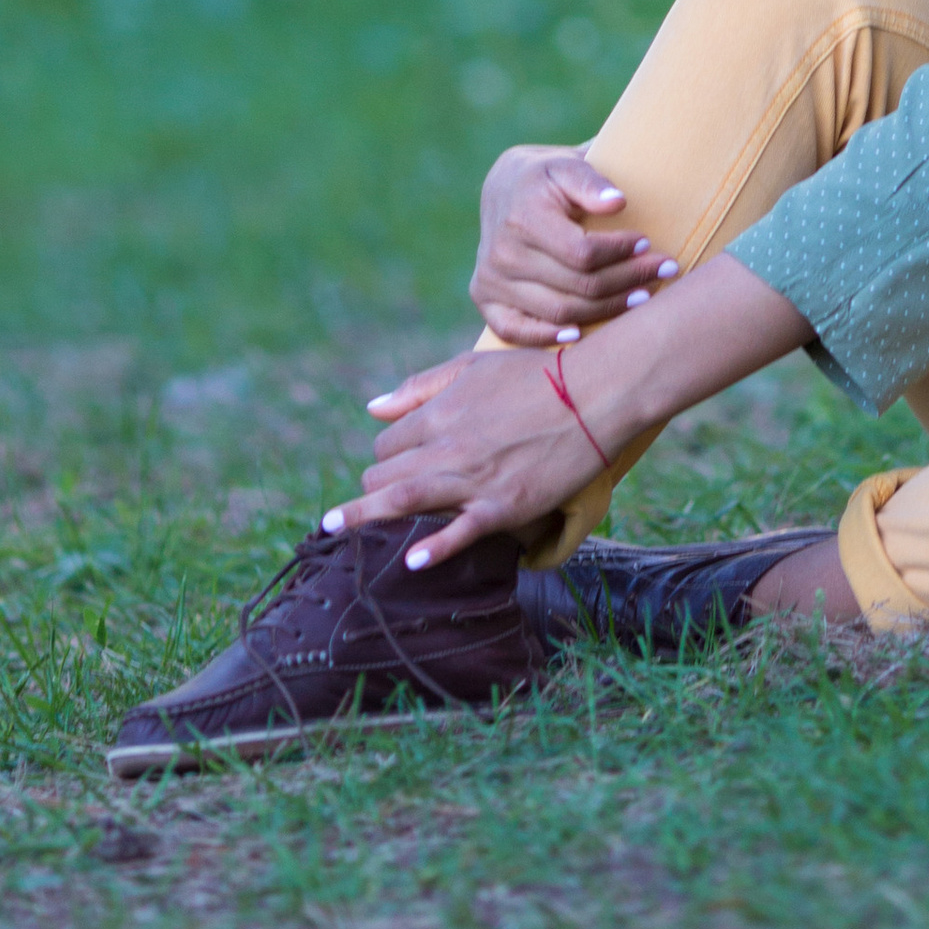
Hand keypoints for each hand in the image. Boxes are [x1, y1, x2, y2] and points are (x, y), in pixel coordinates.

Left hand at [332, 345, 597, 567]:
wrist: (596, 391)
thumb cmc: (537, 374)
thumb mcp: (472, 366)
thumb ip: (420, 387)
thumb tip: (372, 408)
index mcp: (438, 413)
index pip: (386, 446)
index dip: (386, 460)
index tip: (399, 470)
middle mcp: (447, 446)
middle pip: (384, 476)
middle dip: (375, 491)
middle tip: (380, 505)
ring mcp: (474, 478)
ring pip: (402, 500)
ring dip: (364, 517)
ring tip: (332, 531)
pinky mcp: (505, 504)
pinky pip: (461, 531)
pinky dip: (435, 548)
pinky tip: (412, 562)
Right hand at [469, 147, 677, 344]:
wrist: (504, 188)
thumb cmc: (547, 176)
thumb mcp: (566, 164)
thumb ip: (590, 181)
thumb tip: (618, 202)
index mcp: (523, 217)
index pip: (583, 253)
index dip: (621, 252)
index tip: (648, 244)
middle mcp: (502, 252)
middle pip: (578, 285)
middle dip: (628, 280)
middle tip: (664, 272)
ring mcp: (491, 279)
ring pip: (559, 311)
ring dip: (607, 310)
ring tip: (642, 297)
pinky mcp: (484, 298)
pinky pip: (515, 331)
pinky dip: (547, 338)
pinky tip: (579, 335)